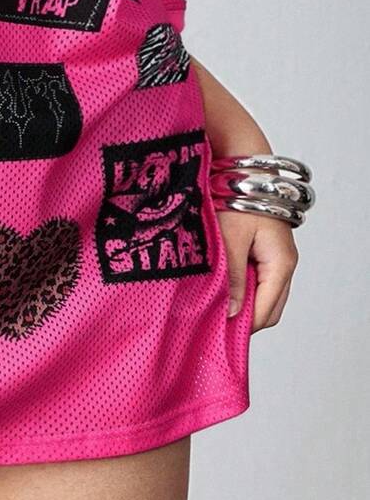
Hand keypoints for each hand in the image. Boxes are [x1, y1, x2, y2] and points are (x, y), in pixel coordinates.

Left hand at [216, 208, 298, 331]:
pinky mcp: (266, 251)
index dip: (244, 326)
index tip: (219, 332)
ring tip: (215, 303)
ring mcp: (277, 258)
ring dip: (243, 302)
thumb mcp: (231, 239)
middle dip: (245, 318)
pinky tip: (222, 285)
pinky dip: (243, 287)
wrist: (245, 167)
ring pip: (264, 294)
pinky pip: (258, 279)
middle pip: (269, 307)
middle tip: (214, 321)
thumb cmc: (238, 197)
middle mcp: (284, 264)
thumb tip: (232, 312)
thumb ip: (232, 277)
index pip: (266, 311)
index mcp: (281, 264)